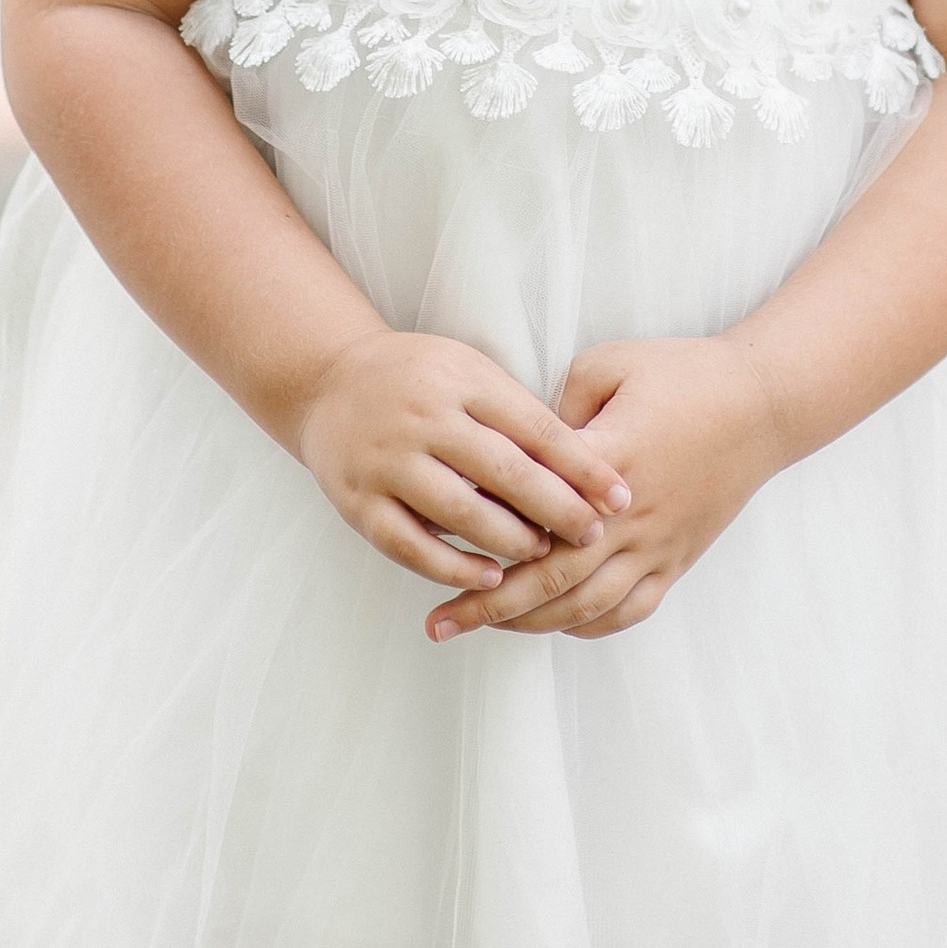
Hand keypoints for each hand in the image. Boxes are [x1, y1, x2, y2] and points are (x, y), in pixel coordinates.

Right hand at [293, 328, 633, 599]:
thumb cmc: (416, 378)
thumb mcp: (468, 370)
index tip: (621, 496)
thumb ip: (515, 412)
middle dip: (556, 508)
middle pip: (503, 471)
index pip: (534, 428)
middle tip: (593, 535)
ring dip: (510, 540)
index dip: (582, 466)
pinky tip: (489, 577)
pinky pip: (411, 545)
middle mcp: (423, 418)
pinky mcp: (359, 502)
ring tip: (544, 554)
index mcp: (460, 381)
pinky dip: (453, 567)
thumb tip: (583, 463)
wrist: (325, 381)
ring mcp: (387, 461)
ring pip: (460, 512)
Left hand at [426, 335, 786, 642]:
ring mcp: (658, 545)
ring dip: (531, 624)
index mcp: (608, 464)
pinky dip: (587, 626)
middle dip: (490, 607)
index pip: (534, 516)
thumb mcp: (610, 363)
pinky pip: (630, 609)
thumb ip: (556, 406)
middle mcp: (630, 517)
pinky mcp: (678, 558)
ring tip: (485, 628)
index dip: (483, 541)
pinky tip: (554, 624)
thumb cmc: (683, 373)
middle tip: (440, 624)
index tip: (435, 553)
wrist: (762, 404)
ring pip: (586, 606)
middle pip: (551, 580)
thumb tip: (515, 444)